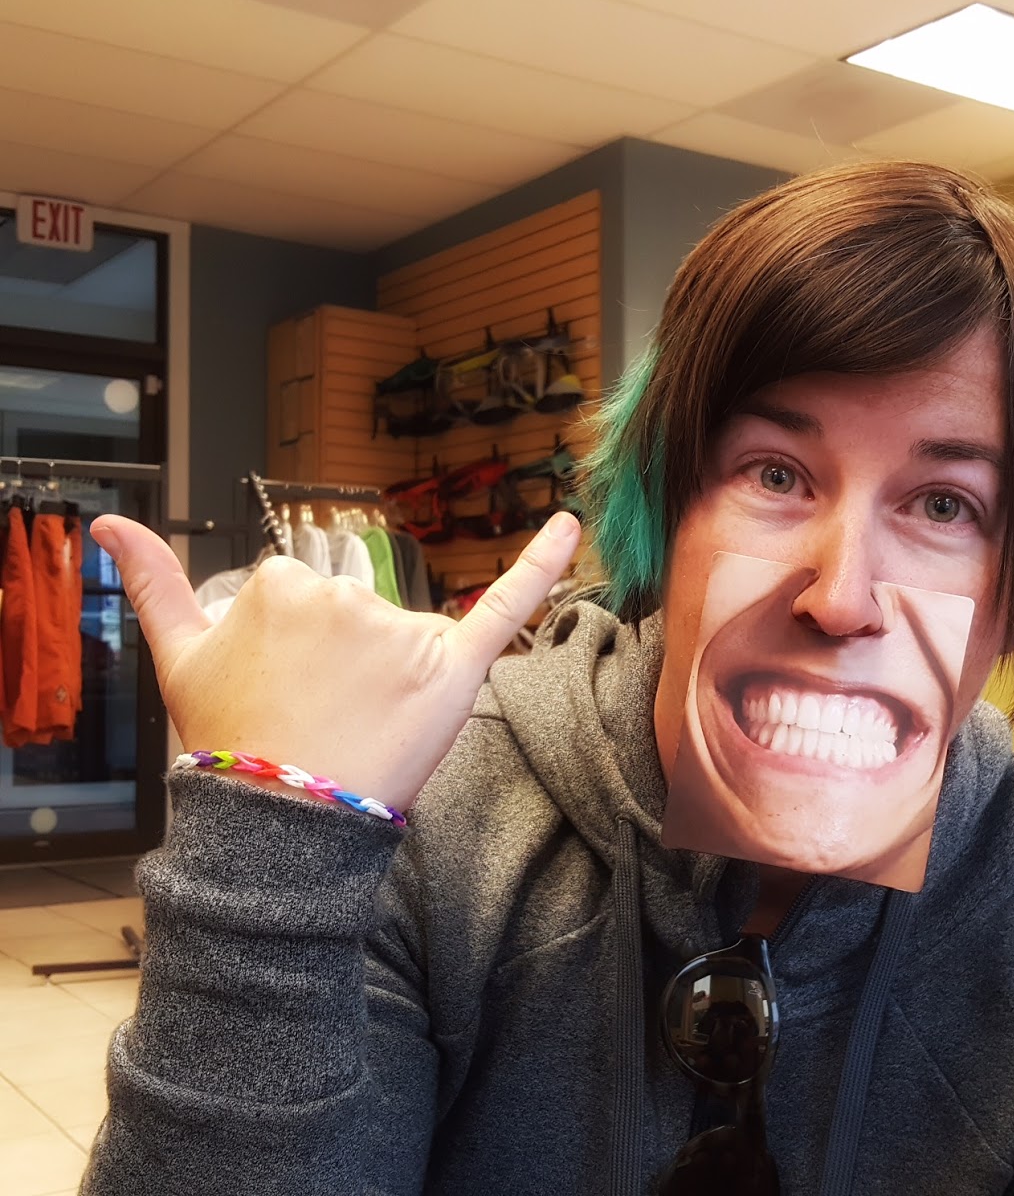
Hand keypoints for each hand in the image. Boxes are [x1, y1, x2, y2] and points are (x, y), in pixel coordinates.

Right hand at [92, 513, 581, 812]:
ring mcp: (399, 633)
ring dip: (388, 678)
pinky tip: (571, 525)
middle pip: (357, 613)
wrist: (278, 823)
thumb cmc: (231, 742)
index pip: (303, 596)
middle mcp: (342, 600)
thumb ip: (153, 583)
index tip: (280, 692)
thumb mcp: (179, 659)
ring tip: (355, 727)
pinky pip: (505, 607)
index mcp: (281, 586)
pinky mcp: (453, 666)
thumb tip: (108, 524)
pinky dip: (544, 562)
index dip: (295, 650)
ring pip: (405, 635)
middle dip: (342, 662)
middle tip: (315, 719)